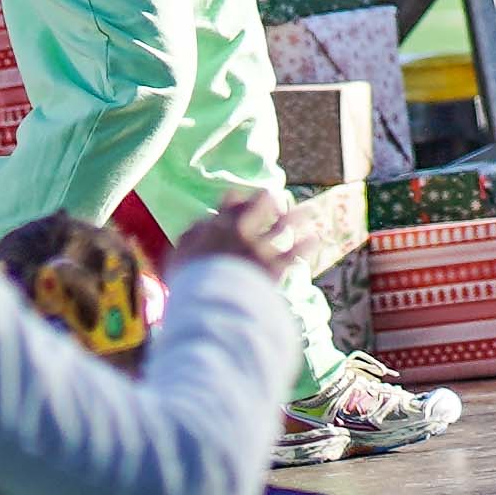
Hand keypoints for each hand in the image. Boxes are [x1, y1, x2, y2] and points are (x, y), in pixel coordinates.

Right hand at [162, 189, 325, 288]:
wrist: (210, 298)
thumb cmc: (189, 280)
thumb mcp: (179, 255)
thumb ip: (190, 236)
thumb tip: (201, 224)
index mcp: (217, 227)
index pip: (229, 205)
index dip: (236, 199)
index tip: (241, 196)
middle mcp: (241, 232)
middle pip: (259, 208)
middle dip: (267, 201)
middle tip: (275, 197)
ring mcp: (259, 248)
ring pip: (282, 227)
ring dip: (297, 217)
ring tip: (310, 211)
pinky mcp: (273, 267)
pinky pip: (295, 254)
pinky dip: (307, 246)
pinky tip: (316, 239)